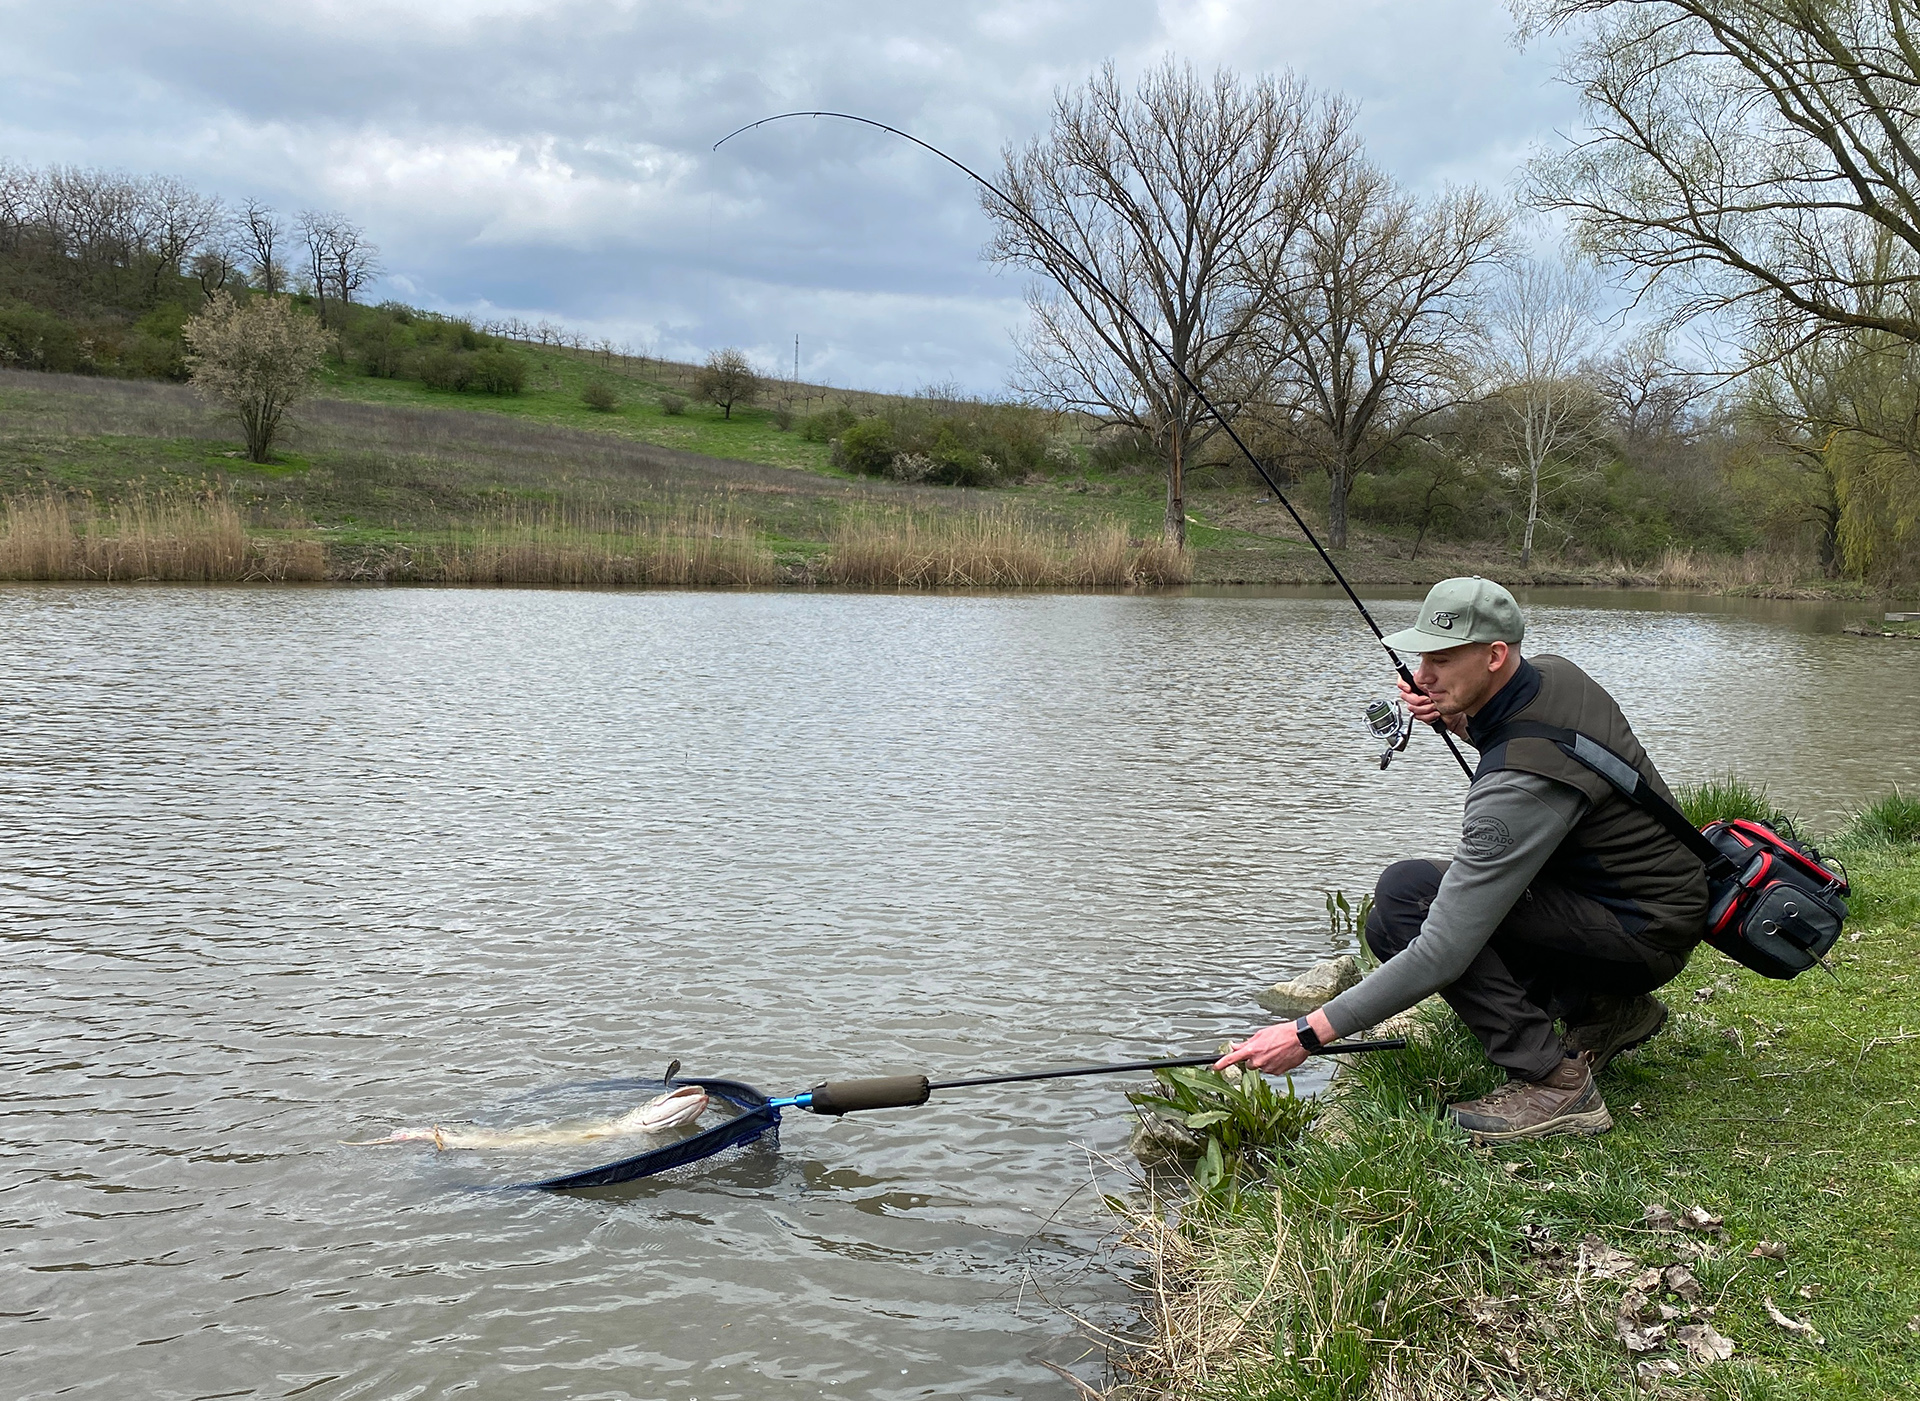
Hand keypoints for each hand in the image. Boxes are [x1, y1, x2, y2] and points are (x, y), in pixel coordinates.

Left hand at [1214, 1009, 1336, 1074]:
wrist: (1300, 1038)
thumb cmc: (1282, 1033)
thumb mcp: (1261, 1034)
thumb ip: (1246, 1043)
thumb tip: (1235, 1046)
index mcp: (1253, 1049)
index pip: (1233, 1058)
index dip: (1222, 1064)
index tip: (1215, 1068)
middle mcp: (1259, 1061)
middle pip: (1249, 1064)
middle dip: (1253, 1058)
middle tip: (1264, 1049)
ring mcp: (1268, 1068)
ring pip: (1261, 1067)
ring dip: (1265, 1061)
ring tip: (1275, 1051)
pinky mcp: (1277, 1072)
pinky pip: (1271, 1070)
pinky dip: (1274, 1064)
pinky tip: (1280, 1056)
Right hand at [1397, 677, 1464, 735]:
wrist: (1454, 714)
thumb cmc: (1448, 699)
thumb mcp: (1437, 685)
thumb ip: (1425, 679)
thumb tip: (1416, 674)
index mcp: (1417, 686)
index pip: (1402, 682)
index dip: (1403, 684)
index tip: (1409, 688)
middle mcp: (1415, 696)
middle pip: (1405, 696)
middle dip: (1418, 700)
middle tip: (1428, 699)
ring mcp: (1417, 706)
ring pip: (1412, 708)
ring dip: (1426, 708)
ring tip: (1435, 707)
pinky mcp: (1420, 716)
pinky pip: (1418, 716)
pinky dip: (1429, 716)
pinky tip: (1435, 713)